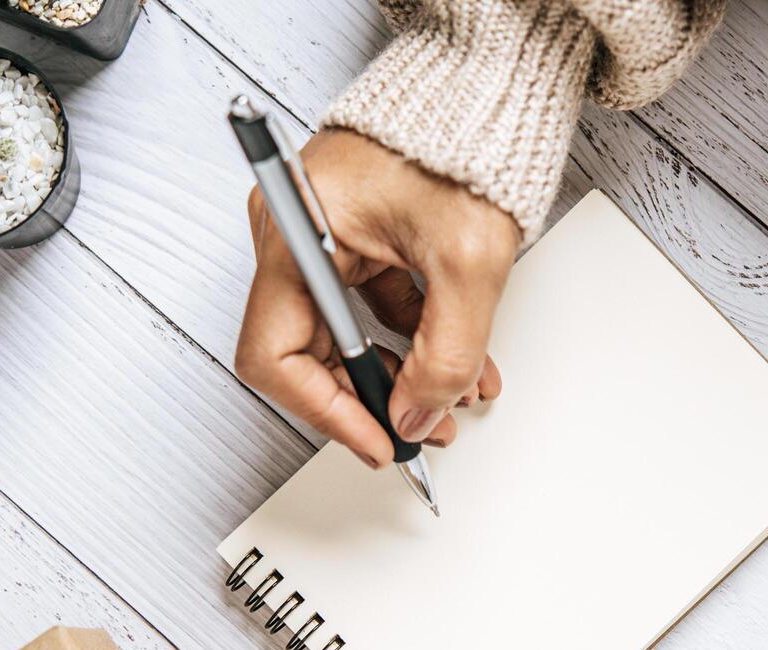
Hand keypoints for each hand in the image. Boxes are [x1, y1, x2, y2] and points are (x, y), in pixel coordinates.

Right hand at [237, 128, 519, 467]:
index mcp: (296, 234)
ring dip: (400, 376)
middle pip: (308, 352)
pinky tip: (456, 363)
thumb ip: (445, 354)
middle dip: (369, 400)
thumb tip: (420, 416)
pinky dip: (412, 341)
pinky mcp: (356, 237)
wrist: (489, 90)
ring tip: (452, 400)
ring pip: (347, 336)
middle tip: (418, 431)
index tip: (377, 440)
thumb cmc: (464, 142)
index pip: (277, 354)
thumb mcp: (466, 264)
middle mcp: (295, 236)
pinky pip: (371, 308)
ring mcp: (324, 237)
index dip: (326, 411)